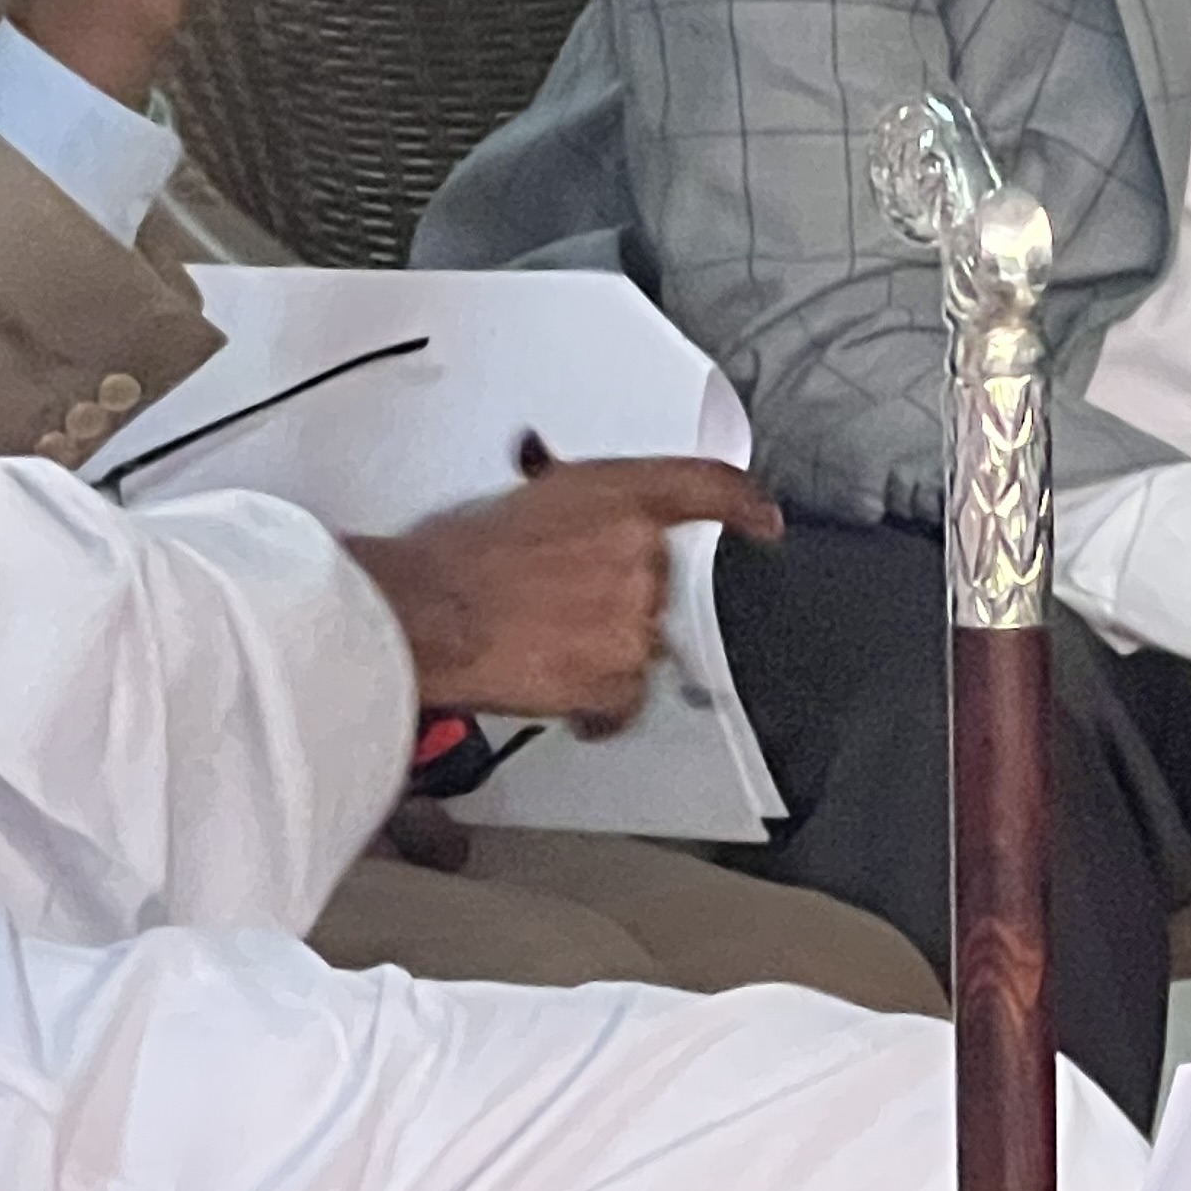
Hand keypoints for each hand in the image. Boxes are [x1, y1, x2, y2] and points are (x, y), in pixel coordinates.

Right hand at [345, 449, 780, 730]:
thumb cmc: (455, 559)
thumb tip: (583, 532)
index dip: (742, 503)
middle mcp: (637, 551)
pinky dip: (595, 703)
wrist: (428, 612)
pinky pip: (625, 698)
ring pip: (638, 642)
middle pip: (655, 581)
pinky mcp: (621, 677)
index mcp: (615, 494)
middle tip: (554, 603)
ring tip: (539, 642)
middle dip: (611, 597)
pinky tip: (553, 688)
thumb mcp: (523, 501)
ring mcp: (634, 617)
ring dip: (598, 648)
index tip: (762, 518)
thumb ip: (578, 513)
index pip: (706, 487)